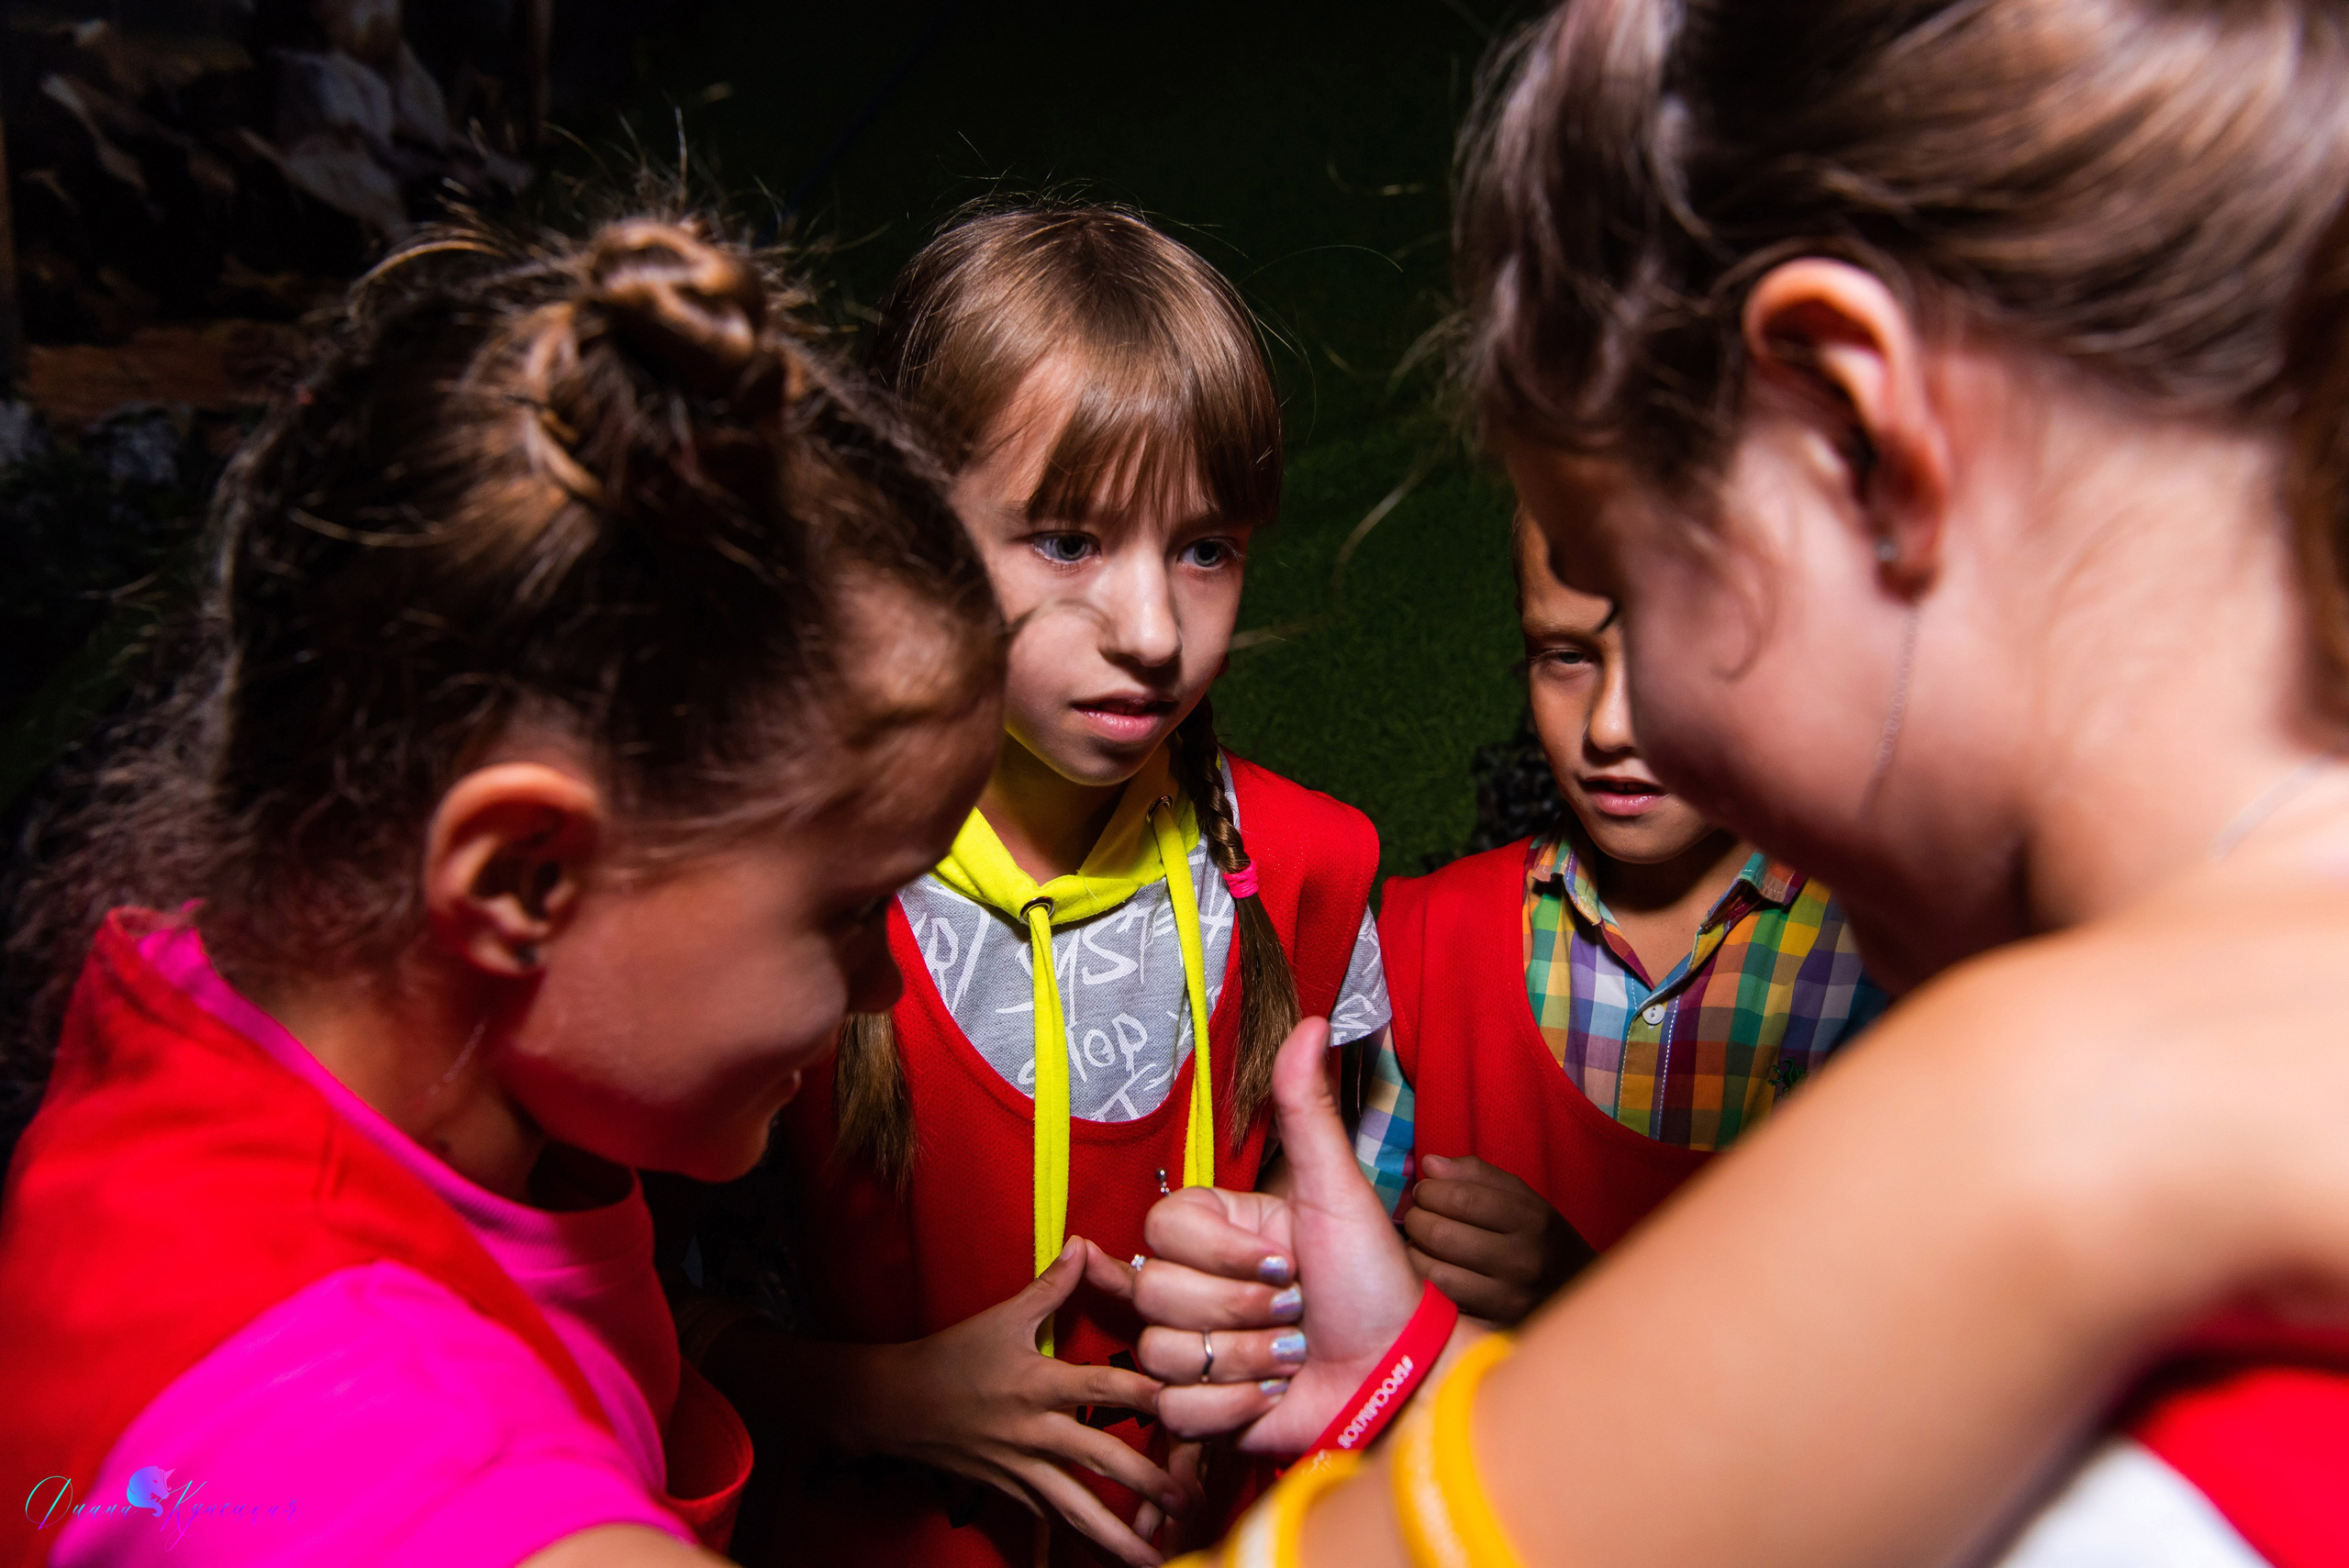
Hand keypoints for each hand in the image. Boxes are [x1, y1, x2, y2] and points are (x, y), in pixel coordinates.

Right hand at [838, 1237, 1184, 1567]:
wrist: (893, 1405)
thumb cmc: (950, 1357)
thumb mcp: (1002, 1317)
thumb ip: (1051, 1286)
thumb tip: (1085, 1244)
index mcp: (1037, 1383)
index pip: (1103, 1388)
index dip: (1146, 1395)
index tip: (1188, 1407)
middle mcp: (1034, 1431)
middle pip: (1100, 1459)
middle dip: (1147, 1484)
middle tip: (1190, 1504)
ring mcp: (1021, 1468)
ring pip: (1075, 1508)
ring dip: (1116, 1538)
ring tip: (1155, 1564)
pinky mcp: (1009, 1491)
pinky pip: (1049, 1522)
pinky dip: (1075, 1544)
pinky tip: (1102, 1563)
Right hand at [1108, 1019, 1426, 1452]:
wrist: (1398, 1375)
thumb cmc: (1376, 1283)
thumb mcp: (1339, 1192)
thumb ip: (1308, 1111)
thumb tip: (1312, 1020)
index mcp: (1218, 1231)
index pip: (1161, 1230)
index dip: (1220, 1252)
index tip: (1283, 1259)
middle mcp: (1196, 1286)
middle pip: (1154, 1294)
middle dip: (1241, 1309)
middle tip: (1296, 1308)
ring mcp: (1195, 1348)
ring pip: (1161, 1353)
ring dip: (1246, 1359)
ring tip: (1293, 1353)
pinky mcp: (1200, 1409)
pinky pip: (1177, 1409)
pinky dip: (1236, 1407)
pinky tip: (1276, 1393)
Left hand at [1404, 1155, 1594, 1324]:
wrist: (1576, 1290)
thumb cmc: (1539, 1235)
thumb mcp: (1521, 1196)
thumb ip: (1476, 1175)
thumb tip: (1430, 1164)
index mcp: (1531, 1220)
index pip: (1462, 1198)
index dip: (1430, 1191)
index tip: (1425, 1191)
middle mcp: (1522, 1261)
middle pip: (1442, 1234)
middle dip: (1416, 1219)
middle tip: (1417, 1216)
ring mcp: (1507, 1299)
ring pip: (1435, 1273)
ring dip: (1414, 1253)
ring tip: (1420, 1243)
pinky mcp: (1493, 1326)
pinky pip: (1442, 1303)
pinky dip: (1425, 1283)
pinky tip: (1429, 1270)